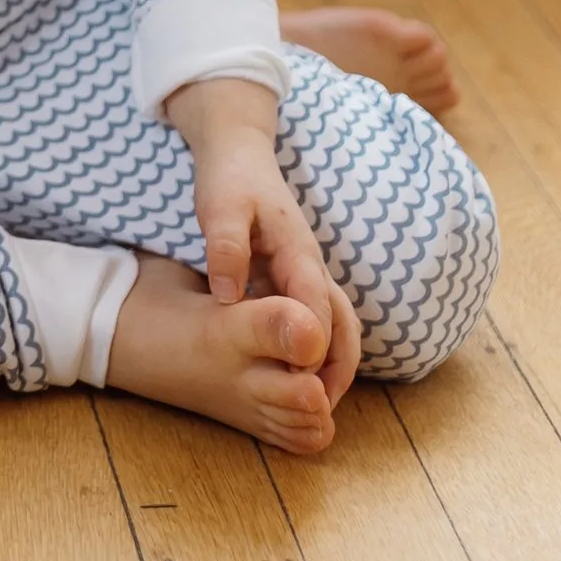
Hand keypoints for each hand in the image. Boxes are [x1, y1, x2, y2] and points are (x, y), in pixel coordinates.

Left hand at [165, 74, 359, 393]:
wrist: (238, 150)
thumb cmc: (229, 178)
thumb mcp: (219, 207)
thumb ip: (225, 248)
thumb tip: (227, 298)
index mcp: (297, 250)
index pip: (317, 306)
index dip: (313, 346)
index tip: (302, 383)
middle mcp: (311, 265)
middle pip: (341, 323)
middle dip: (337, 366)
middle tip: (319, 410)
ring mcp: (306, 272)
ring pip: (334, 324)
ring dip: (331, 362)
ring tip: (312, 403)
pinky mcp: (294, 277)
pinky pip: (315, 319)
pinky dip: (314, 349)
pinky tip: (292, 375)